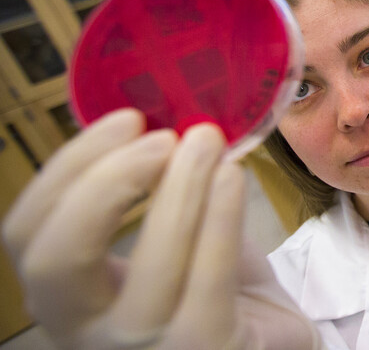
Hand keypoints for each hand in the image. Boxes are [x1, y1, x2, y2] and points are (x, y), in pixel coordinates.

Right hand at [2, 110, 316, 349]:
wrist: (275, 344)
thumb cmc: (217, 286)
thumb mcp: (172, 233)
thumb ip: (153, 187)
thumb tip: (165, 108)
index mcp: (68, 293)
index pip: (28, 233)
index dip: (67, 169)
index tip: (125, 117)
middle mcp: (90, 329)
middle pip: (55, 260)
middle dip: (105, 182)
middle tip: (162, 136)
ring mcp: (147, 348)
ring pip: (148, 266)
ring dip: (181, 188)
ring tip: (211, 142)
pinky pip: (210, 279)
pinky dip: (221, 216)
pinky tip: (234, 176)